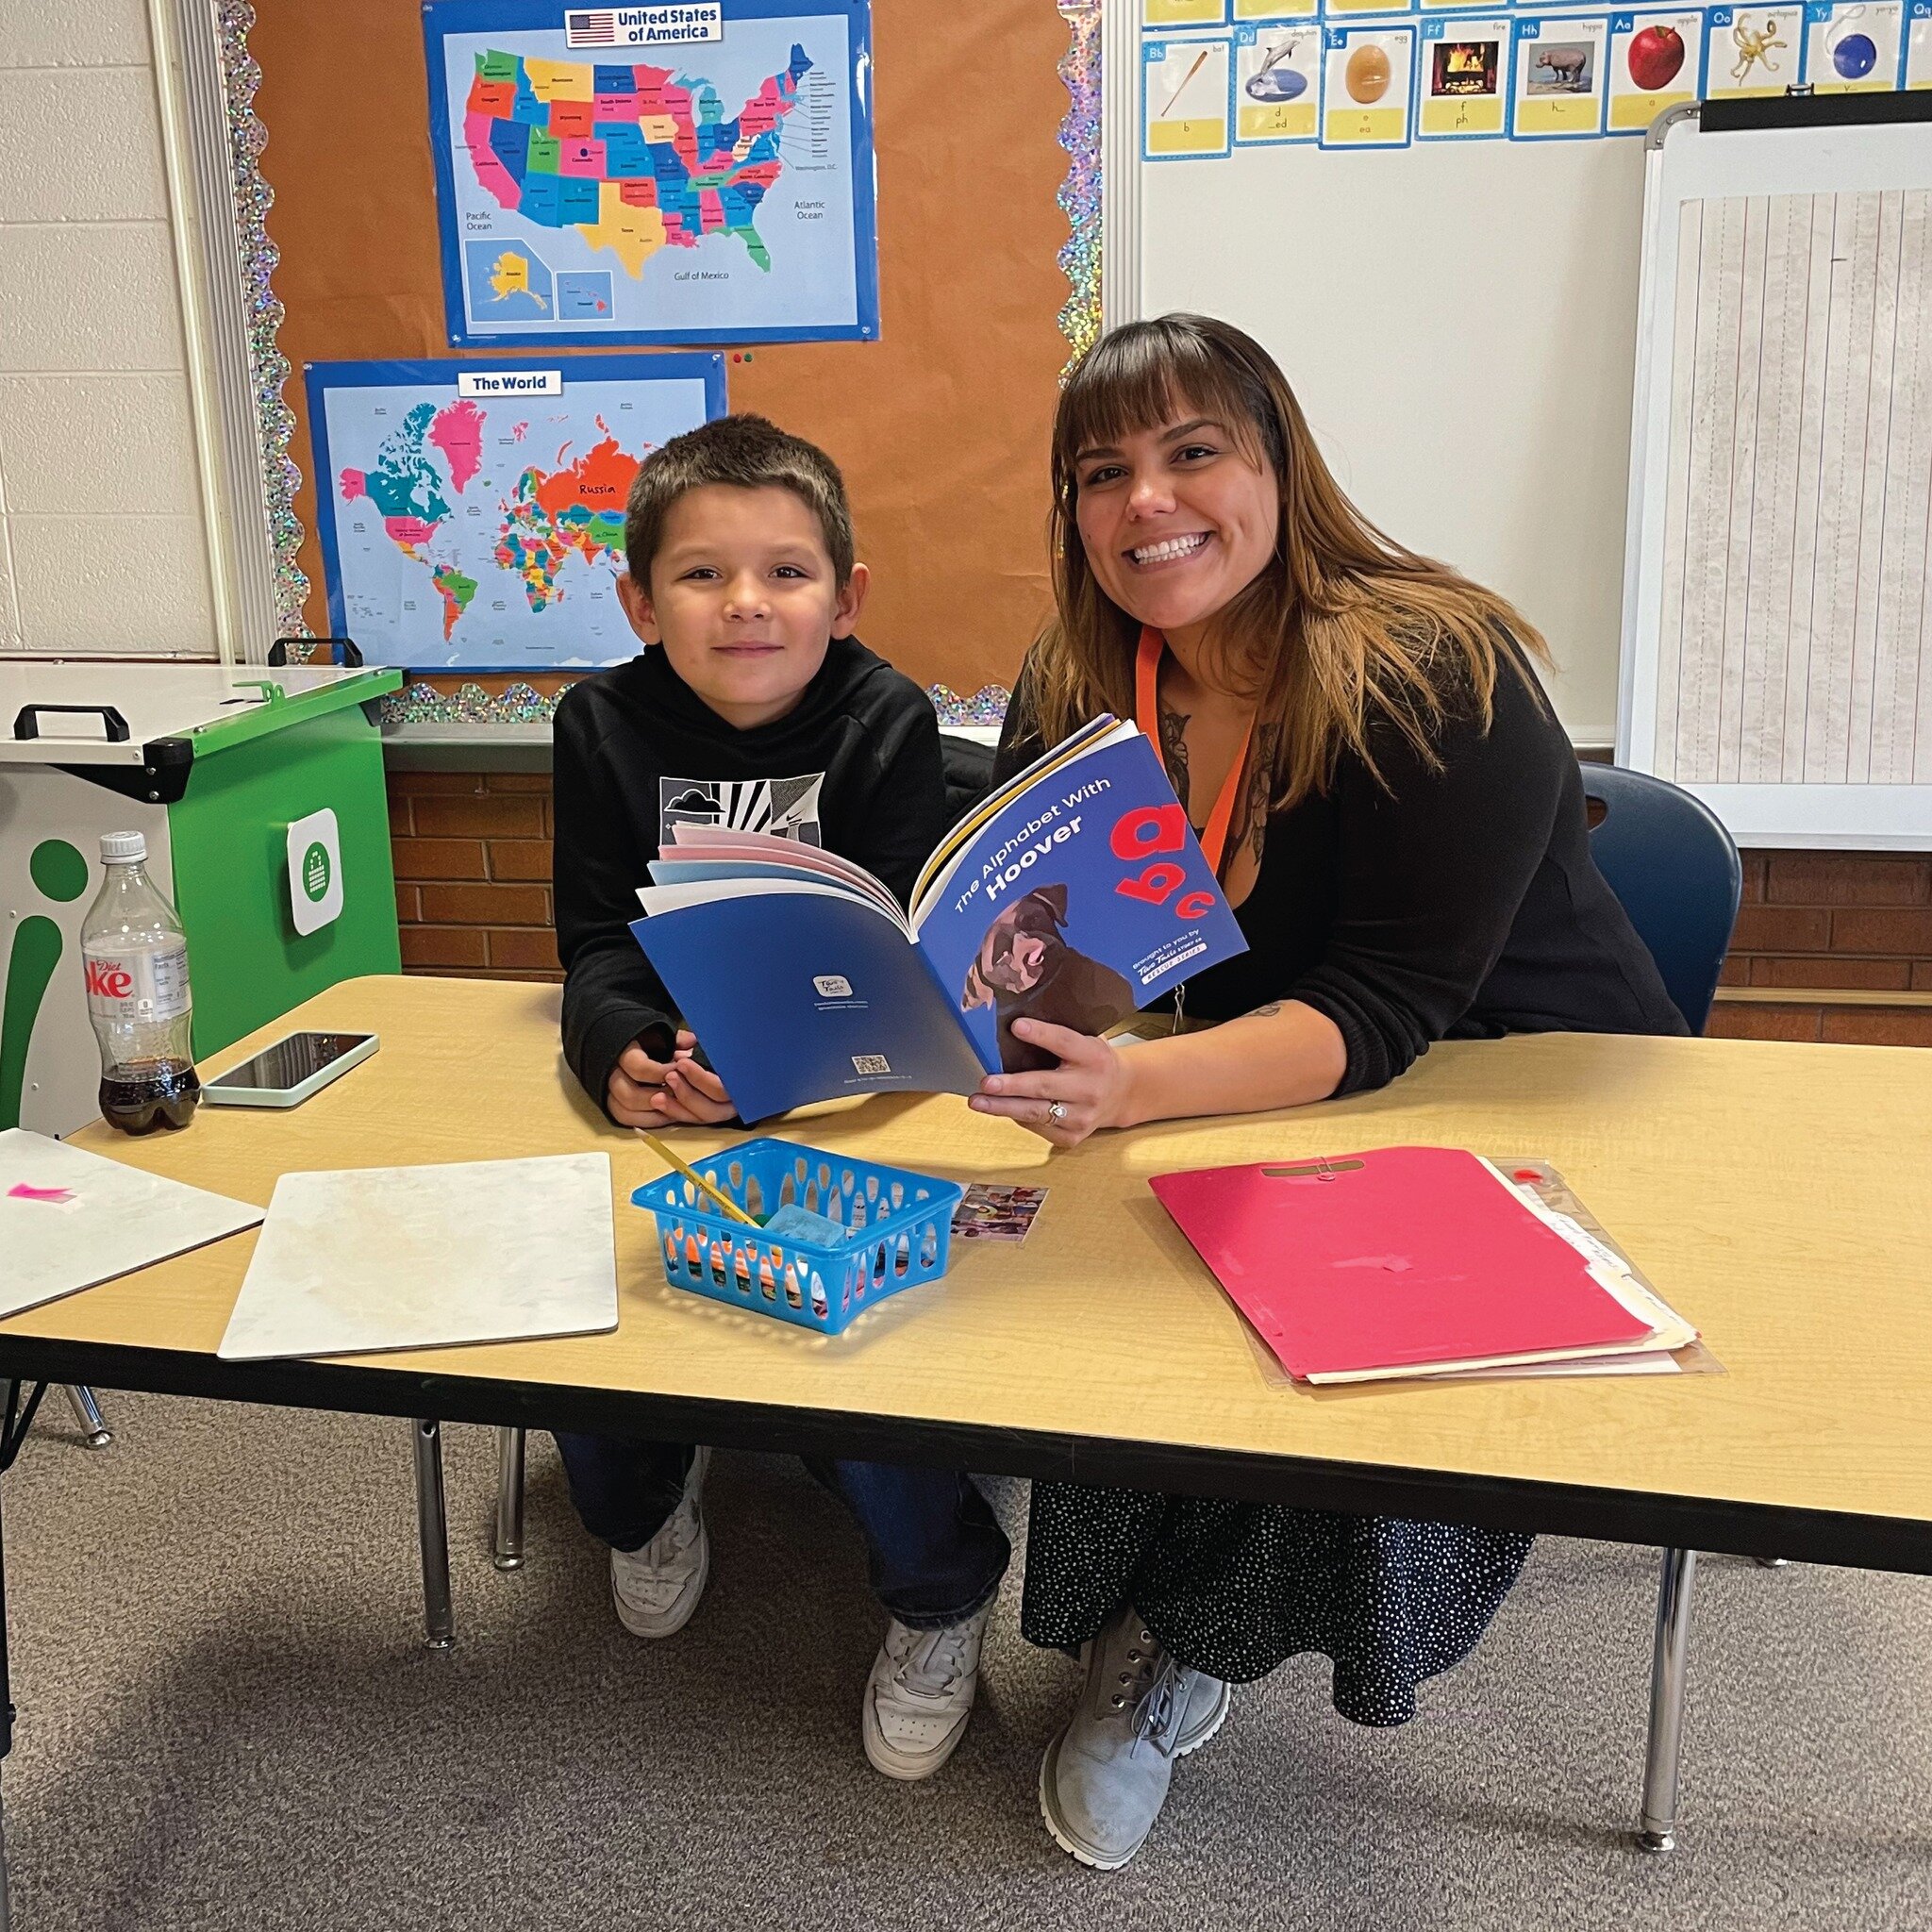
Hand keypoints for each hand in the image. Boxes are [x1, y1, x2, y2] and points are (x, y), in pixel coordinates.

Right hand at [606, 1030, 736, 1127]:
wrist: (623, 1045)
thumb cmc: (646, 1040)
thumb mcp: (660, 1034)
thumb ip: (675, 1039)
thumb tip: (692, 1041)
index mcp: (621, 1052)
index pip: (638, 1067)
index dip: (661, 1073)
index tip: (680, 1071)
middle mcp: (610, 1073)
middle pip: (630, 1095)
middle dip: (659, 1098)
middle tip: (679, 1093)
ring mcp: (608, 1090)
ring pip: (625, 1110)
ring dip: (653, 1112)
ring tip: (675, 1107)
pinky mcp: (610, 1103)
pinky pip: (625, 1118)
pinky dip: (646, 1120)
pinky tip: (666, 1116)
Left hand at [967, 1019, 1136, 1146]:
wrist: (1123, 1093)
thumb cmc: (1094, 1062)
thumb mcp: (1086, 1042)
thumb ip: (1058, 1038)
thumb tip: (1012, 1029)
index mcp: (1093, 1057)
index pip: (1065, 1043)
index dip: (1041, 1035)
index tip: (1016, 1027)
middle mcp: (1090, 1088)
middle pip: (1045, 1087)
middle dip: (1011, 1086)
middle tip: (986, 1083)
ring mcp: (1082, 1116)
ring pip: (1036, 1113)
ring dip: (1003, 1107)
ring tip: (978, 1102)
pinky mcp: (1073, 1136)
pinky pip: (1038, 1127)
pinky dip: (1018, 1117)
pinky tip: (1003, 1109)